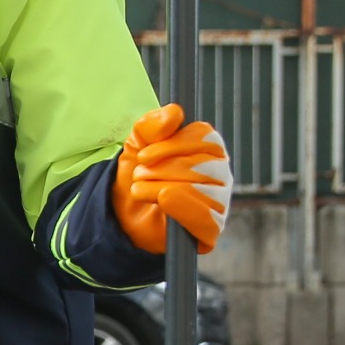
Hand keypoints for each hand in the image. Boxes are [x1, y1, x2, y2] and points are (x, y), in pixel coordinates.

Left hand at [113, 104, 232, 254]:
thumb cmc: (138, 175)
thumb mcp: (137, 144)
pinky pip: (208, 219)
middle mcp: (221, 174)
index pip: (207, 138)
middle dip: (163, 169)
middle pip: (203, 164)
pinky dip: (182, 208)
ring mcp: (220, 203)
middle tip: (139, 176)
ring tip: (140, 190)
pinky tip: (162, 203)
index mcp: (209, 149)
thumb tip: (175, 114)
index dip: (174, 145)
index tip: (144, 155)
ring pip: (203, 190)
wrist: (123, 215)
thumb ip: (152, 124)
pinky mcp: (212, 230)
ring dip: (163, 187)